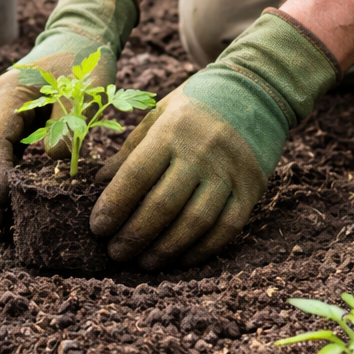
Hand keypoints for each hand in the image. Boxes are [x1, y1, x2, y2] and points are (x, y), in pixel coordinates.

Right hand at [0, 0, 137, 228]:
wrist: (78, 38)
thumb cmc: (83, 61)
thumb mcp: (83, 89)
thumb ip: (68, 122)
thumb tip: (55, 161)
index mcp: (9, 93)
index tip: (3, 204)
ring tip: (0, 224)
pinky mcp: (8, 122)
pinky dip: (1, 177)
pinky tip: (10, 202)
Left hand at [90, 9, 340, 268]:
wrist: (256, 90)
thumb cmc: (197, 104)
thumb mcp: (159, 113)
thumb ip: (130, 149)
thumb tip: (99, 184)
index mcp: (172, 131)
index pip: (136, 175)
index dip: (114, 205)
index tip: (97, 228)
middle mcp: (201, 152)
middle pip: (164, 205)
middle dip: (135, 235)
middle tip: (115, 253)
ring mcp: (230, 173)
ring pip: (195, 222)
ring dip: (165, 249)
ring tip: (143, 262)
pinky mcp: (251, 189)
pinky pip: (226, 228)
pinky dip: (202, 249)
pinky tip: (181, 259)